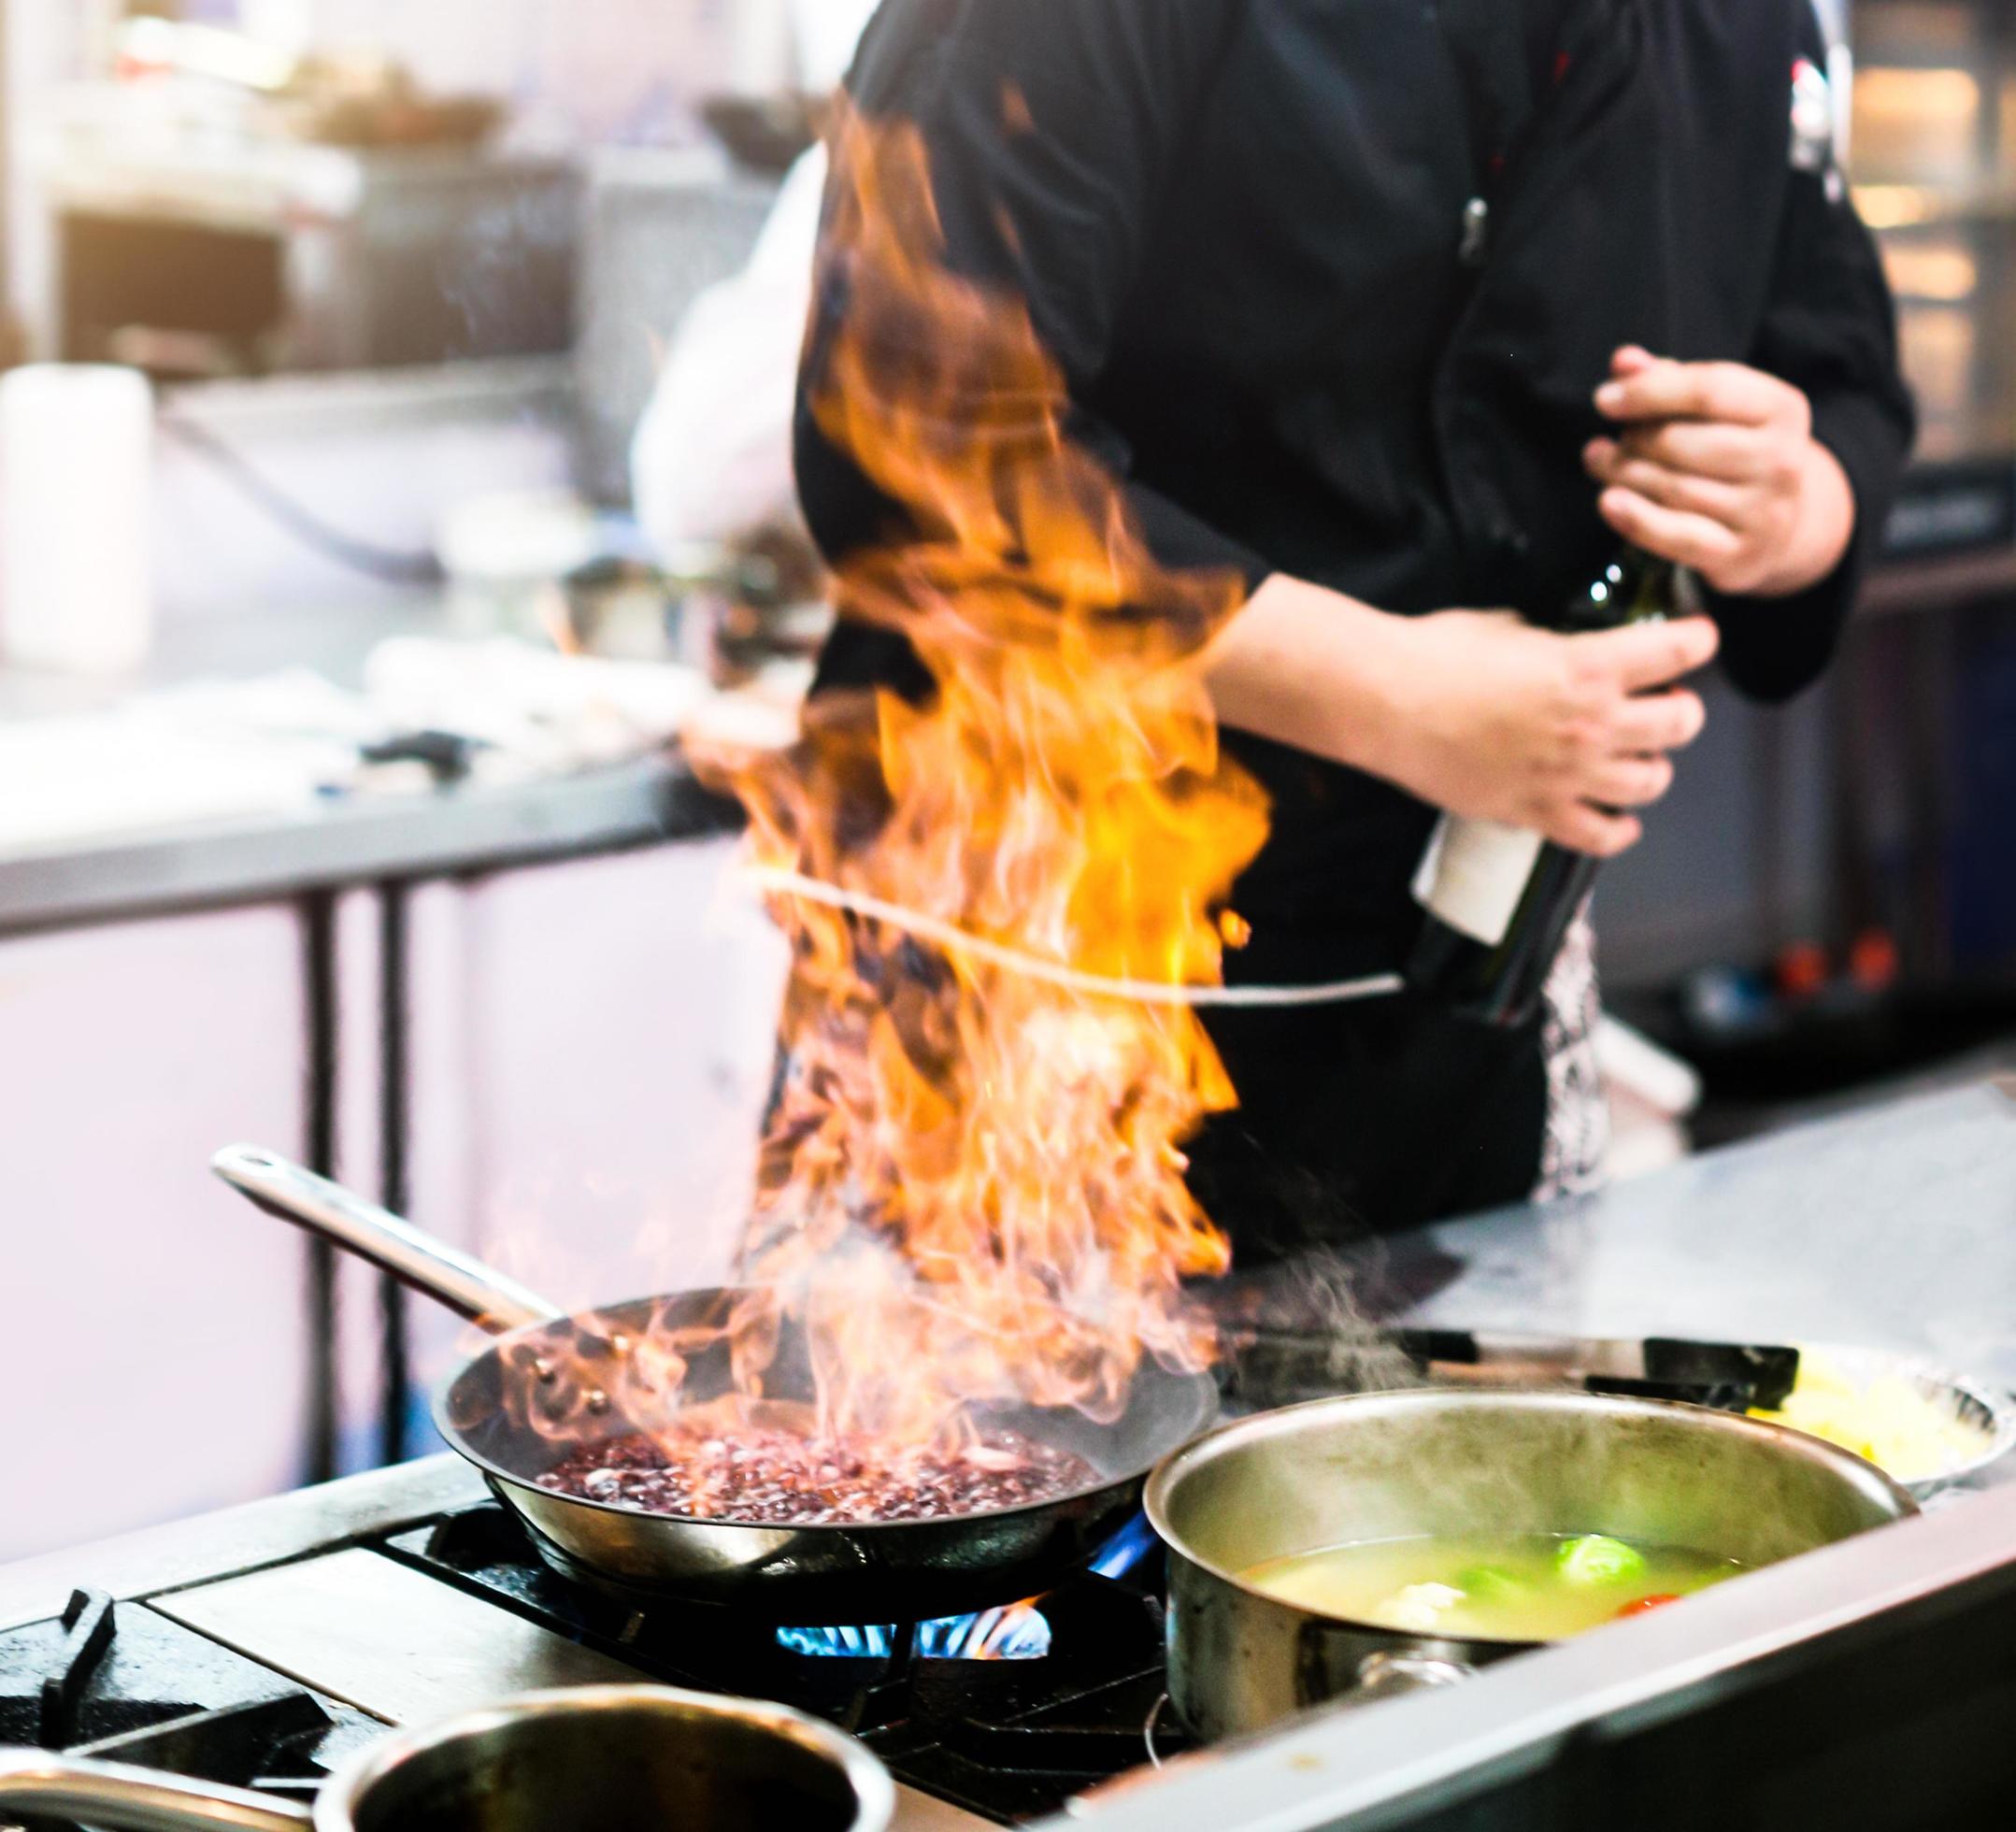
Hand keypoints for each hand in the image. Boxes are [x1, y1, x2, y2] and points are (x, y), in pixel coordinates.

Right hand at [1374, 609, 1718, 855]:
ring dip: (1653, 767)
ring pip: (1650, 783)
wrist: (1384, 703)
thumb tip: (1563, 651)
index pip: (1676, 653)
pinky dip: (1618, 830)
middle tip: (1666, 704)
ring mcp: (1565, 776)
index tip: (1697, 640)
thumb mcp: (1508, 626)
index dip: (1696, 642)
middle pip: (1679, 724)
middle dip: (1681, 710)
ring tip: (1641, 759)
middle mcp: (1591, 725)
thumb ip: (1553, 645)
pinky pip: (1599, 835)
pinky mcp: (1534, 812)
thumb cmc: (1435, 655)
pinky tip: (1620, 820)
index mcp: (1587, 667)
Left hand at [1585, 347, 1855, 597]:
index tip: (1604, 400)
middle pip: (1683, 442)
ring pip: (1673, 488)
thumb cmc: (1732, 451)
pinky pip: (1678, 537)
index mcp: (1782, 408)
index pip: (1708, 390)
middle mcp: (1783, 460)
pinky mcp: (1741, 555)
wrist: (1778, 523)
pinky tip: (1608, 501)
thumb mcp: (1713, 409)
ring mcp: (1765, 512)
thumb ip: (1669, 380)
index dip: (1648, 392)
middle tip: (1612, 442)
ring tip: (1601, 462)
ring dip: (1624, 474)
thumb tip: (1624, 361)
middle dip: (1634, 439)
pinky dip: (1636, 519)